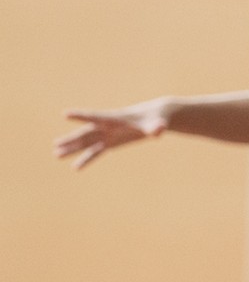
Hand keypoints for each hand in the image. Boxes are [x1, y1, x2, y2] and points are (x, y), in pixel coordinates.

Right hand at [55, 100, 170, 168]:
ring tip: (56, 154)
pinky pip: (96, 151)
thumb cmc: (157, 118)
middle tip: (55, 145)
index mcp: (116, 119)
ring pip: (87, 142)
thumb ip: (156, 127)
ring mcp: (109, 135)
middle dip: (72, 139)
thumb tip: (159, 129)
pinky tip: (75, 167)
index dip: (81, 116)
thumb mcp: (157, 122)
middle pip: (86, 133)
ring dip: (73, 148)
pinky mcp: (112, 142)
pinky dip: (86, 159)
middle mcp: (108, 127)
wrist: (157, 117)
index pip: (96, 117)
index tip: (65, 114)